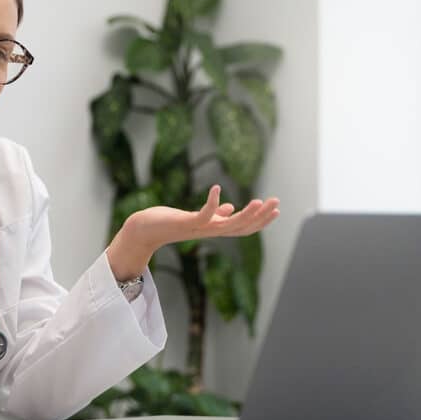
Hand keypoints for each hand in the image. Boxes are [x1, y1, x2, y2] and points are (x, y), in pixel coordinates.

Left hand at [130, 185, 279, 251]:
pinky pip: (203, 215)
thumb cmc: (168, 222)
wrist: (144, 231)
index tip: (276, 210)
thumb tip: (230, 208)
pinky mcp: (185, 223)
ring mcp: (198, 228)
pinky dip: (212, 203)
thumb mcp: (196, 217)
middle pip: (241, 228)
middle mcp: (209, 231)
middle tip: (276, 203)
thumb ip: (216, 215)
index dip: (260, 221)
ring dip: (245, 214)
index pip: (243, 227)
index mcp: (213, 229)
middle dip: (260, 217)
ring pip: (228, 225)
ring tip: (260, 201)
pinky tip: (217, 188)